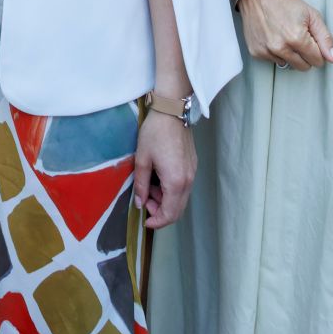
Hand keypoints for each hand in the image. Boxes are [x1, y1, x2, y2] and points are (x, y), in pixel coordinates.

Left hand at [133, 111, 195, 228]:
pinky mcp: (192, 166)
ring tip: (149, 186)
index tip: (144, 220)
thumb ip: (141, 185)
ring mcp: (192, 173)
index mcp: (175, 182)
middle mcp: (188, 181)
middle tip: (144, 201)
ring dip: (165, 201)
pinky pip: (184, 187)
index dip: (157, 222)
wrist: (172, 111)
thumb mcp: (142, 159)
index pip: (169, 214)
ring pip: (181, 199)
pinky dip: (171, 191)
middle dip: (160, 212)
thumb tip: (140, 203)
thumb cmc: (155, 133)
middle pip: (178, 210)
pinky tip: (159, 179)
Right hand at [237, 0, 332, 70]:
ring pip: (289, 65)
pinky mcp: (256, 52)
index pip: (317, 60)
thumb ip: (325, 38)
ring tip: (285, 35)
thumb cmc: (284, 1)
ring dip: (290, 54)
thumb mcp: (311, 15)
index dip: (318, 50)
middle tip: (300, 38)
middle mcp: (281, 48)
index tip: (312, 40)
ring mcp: (267, 51)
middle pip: (303, 67)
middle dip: (306, 55)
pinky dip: (276, 52)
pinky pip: (274, 61)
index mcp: (297, 38)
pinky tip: (274, 37)